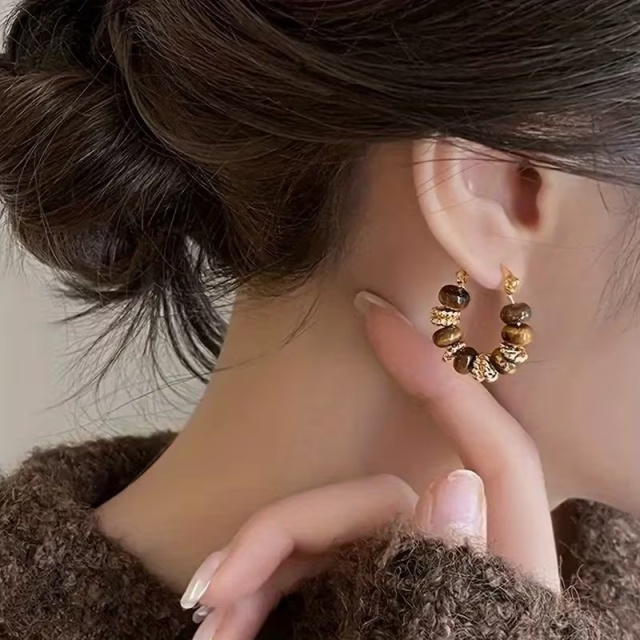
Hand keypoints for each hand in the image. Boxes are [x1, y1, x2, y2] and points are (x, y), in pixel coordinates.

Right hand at [181, 292, 559, 639]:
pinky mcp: (375, 591)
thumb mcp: (466, 639)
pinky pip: (321, 567)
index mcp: (511, 565)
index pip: (488, 443)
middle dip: (283, 532)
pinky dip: (273, 586)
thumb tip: (455, 485)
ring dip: (263, 569)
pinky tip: (229, 624)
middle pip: (372, 501)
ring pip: (332, 535)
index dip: (434, 370)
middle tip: (215, 593)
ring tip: (209, 625)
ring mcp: (412, 571)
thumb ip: (467, 576)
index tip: (371, 319)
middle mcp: (456, 554)